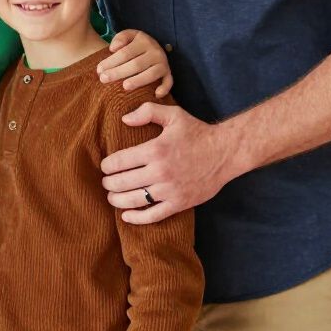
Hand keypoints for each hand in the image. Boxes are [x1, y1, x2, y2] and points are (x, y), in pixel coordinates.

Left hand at [96, 30, 172, 97]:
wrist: (152, 46)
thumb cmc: (134, 44)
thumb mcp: (128, 36)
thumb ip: (120, 38)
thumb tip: (113, 49)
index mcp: (143, 41)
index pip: (125, 53)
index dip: (111, 62)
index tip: (99, 70)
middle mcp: (155, 51)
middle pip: (136, 64)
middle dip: (118, 72)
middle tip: (103, 79)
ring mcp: (163, 63)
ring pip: (151, 74)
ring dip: (138, 81)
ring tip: (124, 86)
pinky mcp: (168, 73)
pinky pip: (169, 81)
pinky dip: (164, 88)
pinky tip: (156, 95)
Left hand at [101, 103, 233, 222]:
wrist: (226, 153)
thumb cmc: (197, 132)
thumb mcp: (173, 115)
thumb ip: (147, 112)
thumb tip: (124, 119)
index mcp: (155, 150)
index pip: (120, 161)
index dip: (107, 165)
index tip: (104, 166)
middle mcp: (160, 172)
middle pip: (123, 182)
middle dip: (109, 183)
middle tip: (105, 182)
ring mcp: (170, 190)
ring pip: (134, 200)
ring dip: (117, 200)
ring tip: (111, 196)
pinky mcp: (179, 203)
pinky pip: (154, 215)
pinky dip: (137, 218)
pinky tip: (126, 216)